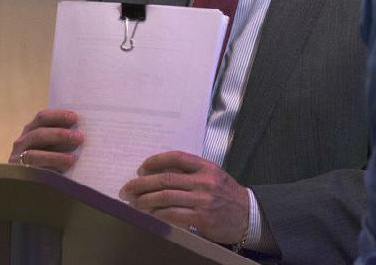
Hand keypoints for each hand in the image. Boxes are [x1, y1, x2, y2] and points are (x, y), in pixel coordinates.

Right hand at [8, 109, 82, 171]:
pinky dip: (44, 174)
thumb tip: (83, 134)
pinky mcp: (18, 175)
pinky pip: (31, 173)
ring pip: (32, 155)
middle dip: (59, 134)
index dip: (58, 115)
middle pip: (38, 134)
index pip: (42, 118)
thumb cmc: (51, 163)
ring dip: (54, 156)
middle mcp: (22, 142)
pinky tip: (60, 174)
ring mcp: (17, 159)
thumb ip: (64, 141)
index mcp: (32, 130)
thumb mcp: (55, 148)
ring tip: (73, 159)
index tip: (75, 117)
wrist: (33, 191)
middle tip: (79, 137)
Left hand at [119, 151, 248, 244]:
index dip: (155, 161)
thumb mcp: (213, 176)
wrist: (248, 216)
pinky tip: (150, 215)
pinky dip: (158, 214)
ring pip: (165, 197)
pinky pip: (173, 214)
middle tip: (127, 189)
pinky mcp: (202, 218)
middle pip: (165, 179)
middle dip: (141, 184)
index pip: (176, 157)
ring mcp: (203, 200)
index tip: (141, 167)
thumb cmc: (226, 195)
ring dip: (145, 200)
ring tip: (134, 203)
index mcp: (206, 167)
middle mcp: (204, 181)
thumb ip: (190, 173)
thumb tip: (157, 174)